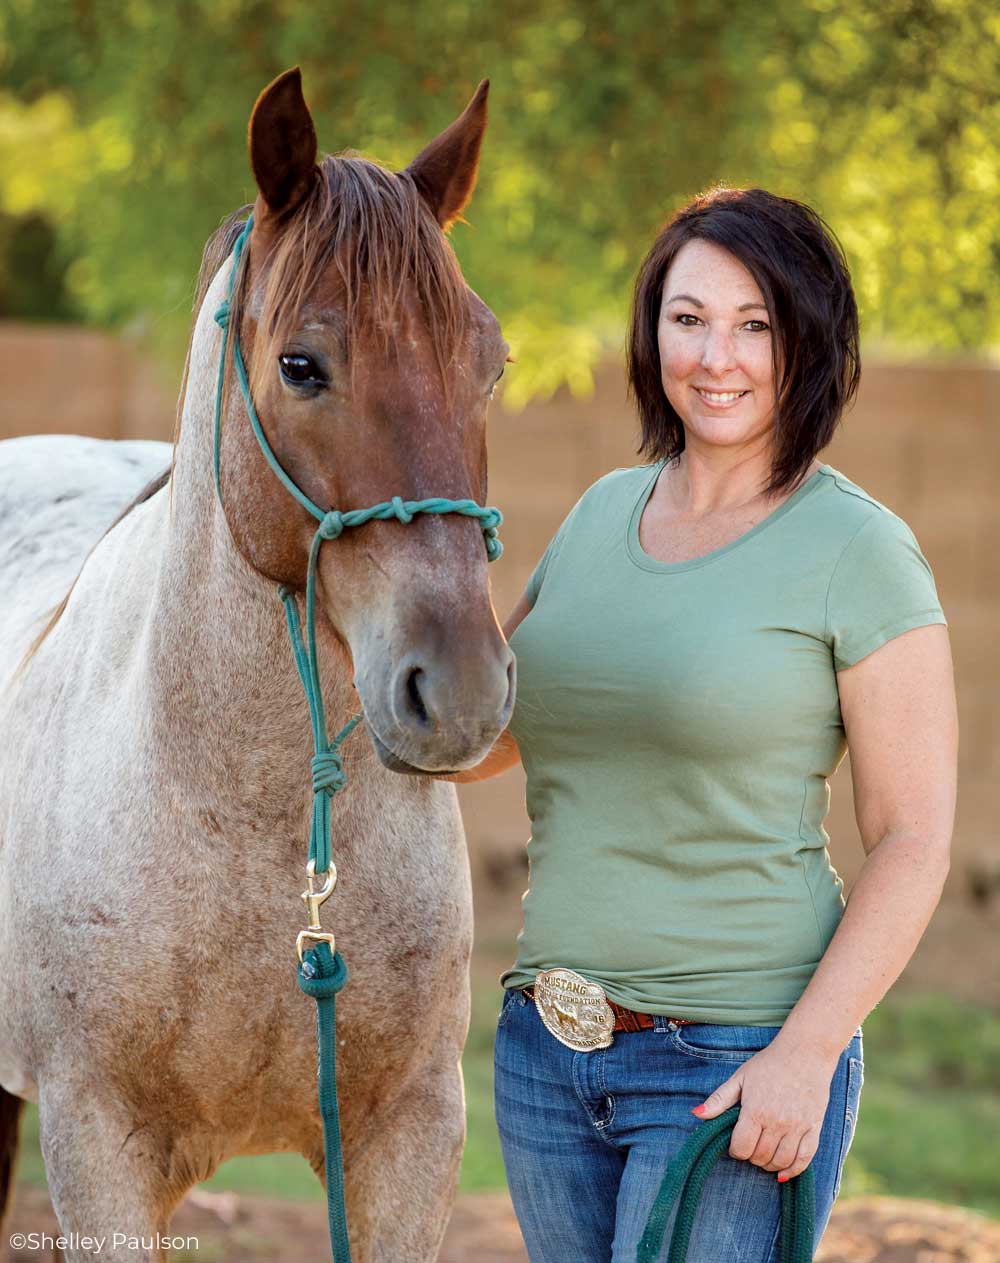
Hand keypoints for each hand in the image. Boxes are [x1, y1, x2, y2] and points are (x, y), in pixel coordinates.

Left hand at [690, 1040, 836, 1181]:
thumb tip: (696, 1114)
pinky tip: (783, 1172)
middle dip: (751, 1157)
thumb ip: (719, 1099)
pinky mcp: (814, 1129)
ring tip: (764, 1155)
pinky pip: (804, 1159)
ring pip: (781, 1162)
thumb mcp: (740, 1078)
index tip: (736, 1144)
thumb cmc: (769, 1064)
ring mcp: (797, 1127)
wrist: (805, 1053)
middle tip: (750, 1146)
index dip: (735, 1150)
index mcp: (756, 1110)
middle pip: (760, 1157)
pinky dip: (793, 1170)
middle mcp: (777, 1122)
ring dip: (769, 1165)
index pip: (742, 1148)